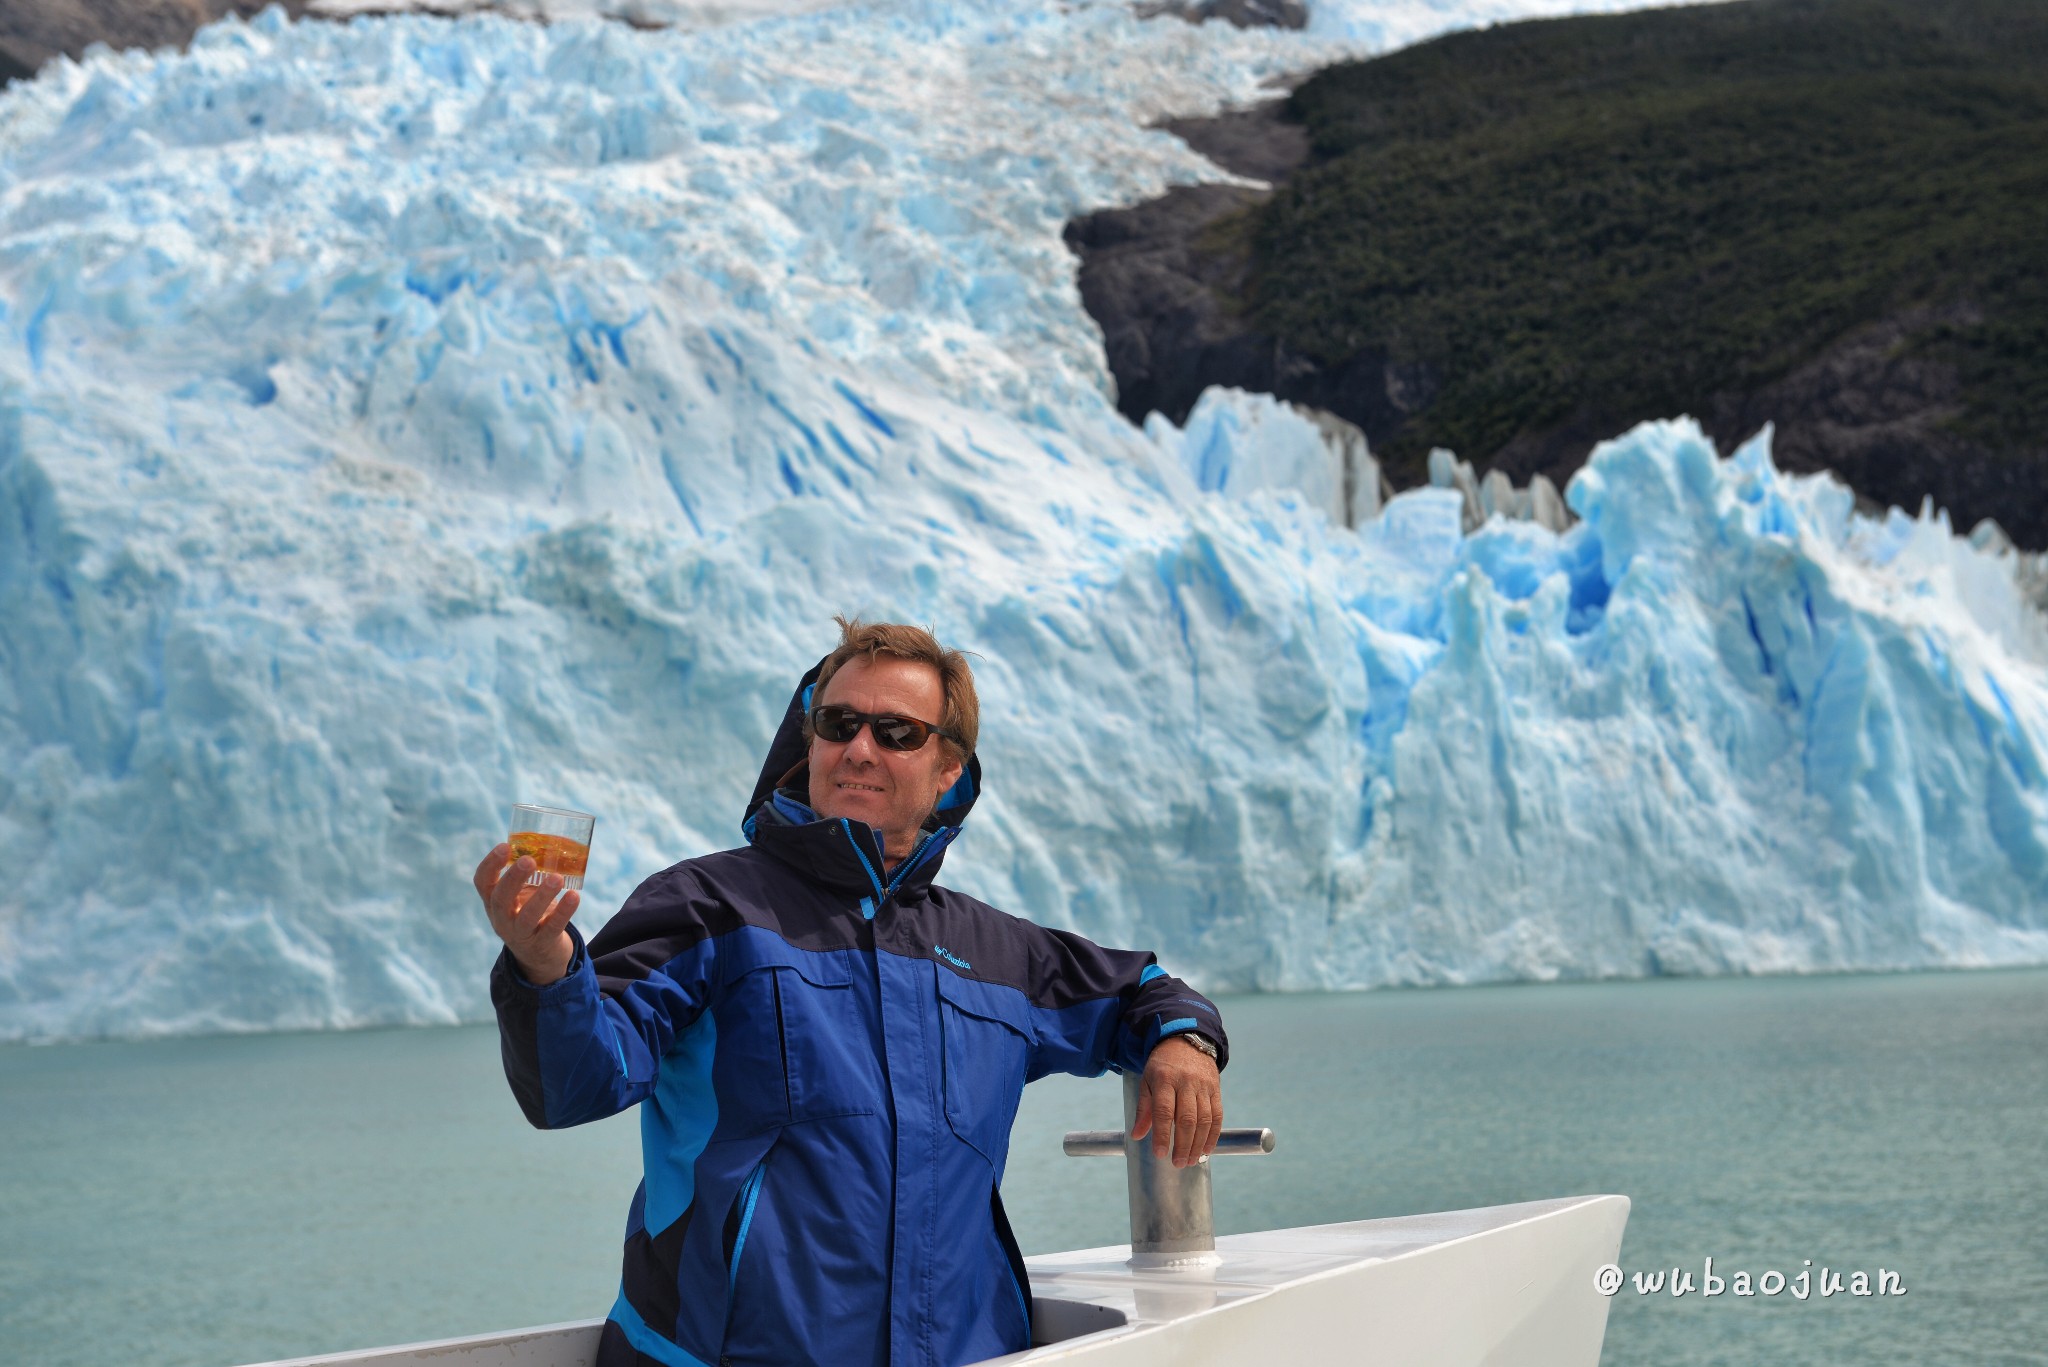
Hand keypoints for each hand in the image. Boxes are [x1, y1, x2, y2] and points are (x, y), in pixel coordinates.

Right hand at [472, 843, 578, 985]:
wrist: (540, 956)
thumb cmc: (530, 912)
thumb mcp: (522, 895)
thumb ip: (528, 873)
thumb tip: (550, 838)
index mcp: (494, 902)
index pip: (482, 883)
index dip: (490, 865)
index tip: (504, 846)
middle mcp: (502, 919)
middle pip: (501, 900)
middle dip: (513, 879)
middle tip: (529, 860)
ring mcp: (520, 934)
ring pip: (526, 917)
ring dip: (542, 897)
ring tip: (557, 878)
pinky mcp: (542, 944)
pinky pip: (552, 928)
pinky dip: (563, 912)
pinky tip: (574, 896)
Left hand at [1130, 1035, 1221, 1167]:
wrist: (1186, 1042)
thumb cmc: (1162, 1066)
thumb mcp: (1147, 1081)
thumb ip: (1144, 1109)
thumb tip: (1136, 1135)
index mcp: (1164, 1079)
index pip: (1163, 1111)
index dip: (1162, 1134)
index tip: (1159, 1154)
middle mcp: (1186, 1082)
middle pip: (1187, 1119)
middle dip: (1183, 1145)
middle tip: (1178, 1163)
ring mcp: (1203, 1086)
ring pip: (1204, 1120)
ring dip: (1198, 1144)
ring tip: (1191, 1161)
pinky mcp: (1216, 1090)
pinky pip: (1217, 1116)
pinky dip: (1213, 1135)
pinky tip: (1206, 1149)